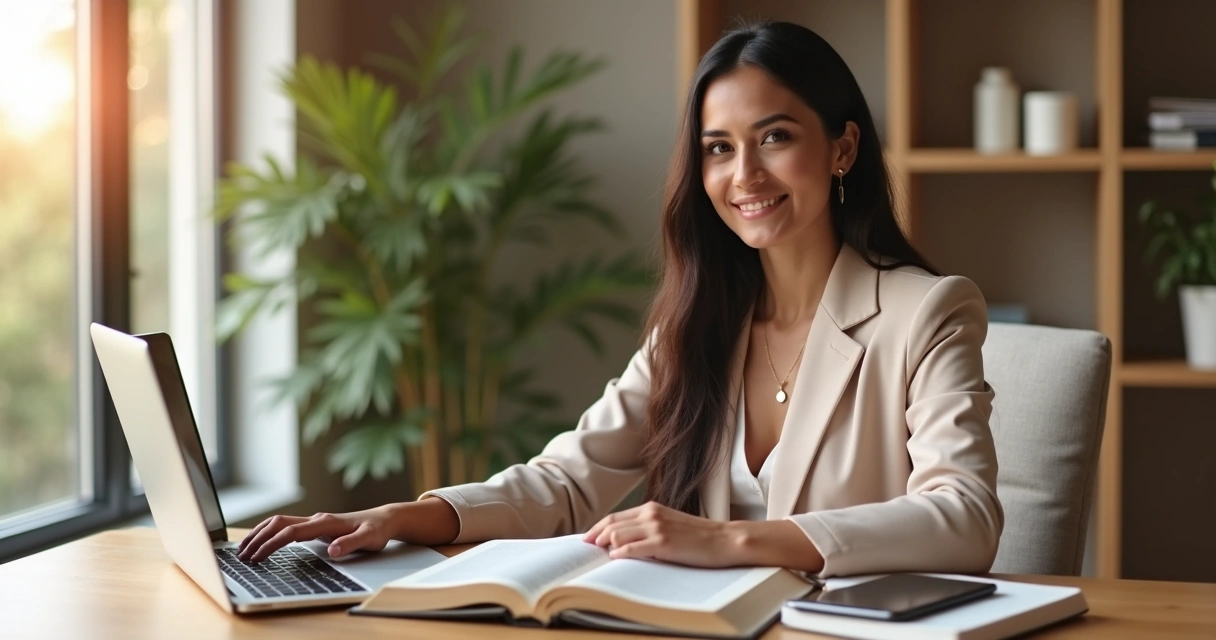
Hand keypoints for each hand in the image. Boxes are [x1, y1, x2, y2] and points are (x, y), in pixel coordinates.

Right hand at [238, 505, 397, 562]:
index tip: (257, 556)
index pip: (291, 532)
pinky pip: (286, 525)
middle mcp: (317, 519)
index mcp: (326, 523)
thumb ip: (351, 544)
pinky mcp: (315, 525)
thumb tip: (333, 550)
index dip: (272, 543)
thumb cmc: (377, 530)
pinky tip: (262, 541)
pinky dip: (270, 532)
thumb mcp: (369, 539)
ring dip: (260, 533)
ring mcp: (315, 521)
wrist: (385, 519)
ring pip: (279, 522)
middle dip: (258, 538)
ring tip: (244, 549)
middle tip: (242, 555)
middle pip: (278, 523)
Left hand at [582, 501, 739, 567]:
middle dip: (595, 536)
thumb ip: (648, 527)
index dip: (598, 527)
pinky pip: (632, 549)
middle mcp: (651, 514)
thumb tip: (623, 540)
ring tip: (600, 555)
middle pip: (612, 524)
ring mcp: (657, 528)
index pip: (616, 516)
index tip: (588, 537)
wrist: (724, 540)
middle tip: (586, 548)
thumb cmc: (698, 536)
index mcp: (652, 508)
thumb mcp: (670, 524)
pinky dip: (620, 554)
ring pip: (618, 535)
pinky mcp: (663, 543)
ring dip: (606, 546)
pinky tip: (615, 559)